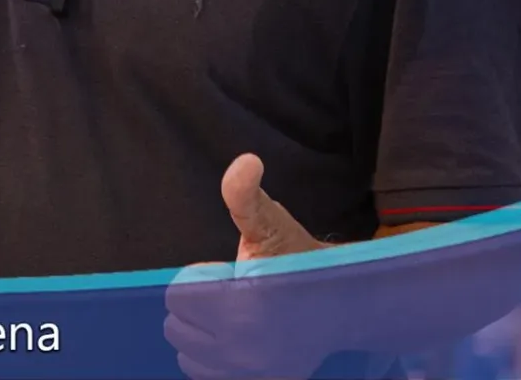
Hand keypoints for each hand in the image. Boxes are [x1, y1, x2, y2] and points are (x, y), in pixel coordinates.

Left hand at [164, 156, 334, 378]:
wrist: (343, 304)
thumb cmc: (299, 258)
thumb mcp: (270, 222)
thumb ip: (244, 195)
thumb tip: (246, 162)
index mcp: (241, 308)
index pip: (177, 298)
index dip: (195, 280)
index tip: (224, 274)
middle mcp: (244, 350)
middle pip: (177, 329)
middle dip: (193, 309)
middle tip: (226, 296)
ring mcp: (252, 374)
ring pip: (188, 358)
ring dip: (199, 338)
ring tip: (227, 318)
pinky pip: (207, 378)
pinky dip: (210, 362)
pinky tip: (231, 342)